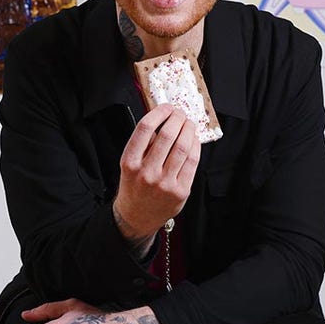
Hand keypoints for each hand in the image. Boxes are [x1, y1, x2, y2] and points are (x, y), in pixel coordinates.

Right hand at [114, 104, 200, 245]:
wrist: (137, 216)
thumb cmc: (134, 185)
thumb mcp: (130, 163)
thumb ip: (144, 143)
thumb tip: (164, 118)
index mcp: (130, 162)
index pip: (145, 128)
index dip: (159, 112)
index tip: (166, 107)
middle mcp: (146, 172)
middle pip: (167, 135)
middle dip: (178, 118)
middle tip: (181, 114)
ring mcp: (164, 183)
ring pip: (182, 147)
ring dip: (189, 130)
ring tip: (189, 124)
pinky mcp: (180, 191)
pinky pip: (192, 162)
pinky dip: (195, 146)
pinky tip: (193, 140)